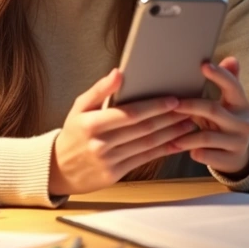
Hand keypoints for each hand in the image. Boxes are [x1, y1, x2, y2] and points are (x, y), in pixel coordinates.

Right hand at [49, 68, 193, 195]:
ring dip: (171, 134)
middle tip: (189, 109)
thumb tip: (119, 73)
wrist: (59, 169)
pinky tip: (177, 142)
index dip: (153, 107)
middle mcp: (100, 144)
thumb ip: (100, 90)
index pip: (129, 114)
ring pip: (147, 145)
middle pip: (142, 129)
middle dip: (168, 118)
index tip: (173, 100)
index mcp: (91, 124)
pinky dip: (164, 150)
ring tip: (188, 123)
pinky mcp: (116, 174)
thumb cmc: (73, 133)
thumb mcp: (79, 108)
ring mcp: (109, 161)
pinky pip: (145, 159)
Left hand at [172, 57, 248, 175]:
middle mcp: (243, 122)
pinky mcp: (231, 160)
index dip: (219, 75)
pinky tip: (178, 149)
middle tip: (172, 104)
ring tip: (169, 135)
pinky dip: (193, 152)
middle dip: (190, 106)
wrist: (240, 156)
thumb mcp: (229, 103)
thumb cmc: (225, 122)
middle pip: (213, 110)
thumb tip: (231, 59)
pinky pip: (207, 156)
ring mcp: (238, 142)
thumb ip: (228, 81)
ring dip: (185, 135)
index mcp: (241, 104)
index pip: (233, 86)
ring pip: (207, 137)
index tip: (203, 65)